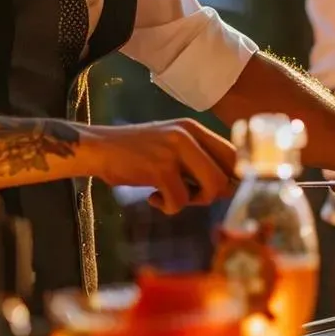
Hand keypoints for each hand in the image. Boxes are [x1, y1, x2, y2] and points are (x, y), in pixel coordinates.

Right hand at [91, 119, 238, 214]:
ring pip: (211, 188)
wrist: (99, 149)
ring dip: (193, 201)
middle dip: (214, 194)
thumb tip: (230, 187)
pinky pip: (180, 201)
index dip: (235, 177)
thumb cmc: (137, 153)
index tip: (222, 190)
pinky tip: (152, 197)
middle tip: (193, 196)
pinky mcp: (160, 168)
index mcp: (194, 129)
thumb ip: (197, 159)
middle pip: (228, 174)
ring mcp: (175, 150)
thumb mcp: (171, 147)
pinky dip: (167, 207)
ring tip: (172, 196)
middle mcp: (188, 135)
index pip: (234, 153)